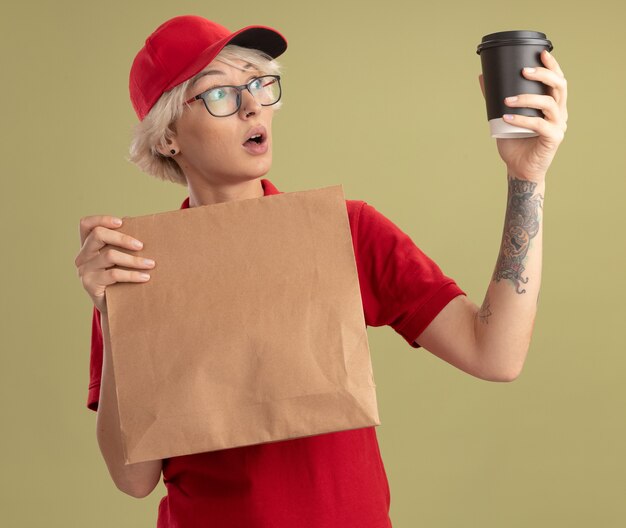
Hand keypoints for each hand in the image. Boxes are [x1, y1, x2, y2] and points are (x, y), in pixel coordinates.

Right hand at [74, 215, 155, 313]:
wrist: (115, 307)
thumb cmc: (121, 279)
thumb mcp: (120, 260)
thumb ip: (123, 245)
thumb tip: (138, 225)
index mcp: (88, 246)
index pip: (86, 224)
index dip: (101, 219)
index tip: (120, 222)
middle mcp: (82, 256)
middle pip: (98, 235)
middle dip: (122, 237)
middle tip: (141, 245)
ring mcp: (84, 270)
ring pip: (109, 255)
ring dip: (133, 259)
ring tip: (151, 264)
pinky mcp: (90, 283)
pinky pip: (114, 274)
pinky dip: (132, 274)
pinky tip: (145, 277)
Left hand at [478, 49, 568, 182]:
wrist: (518, 168)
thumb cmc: (513, 142)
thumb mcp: (503, 115)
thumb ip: (495, 98)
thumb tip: (483, 77)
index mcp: (552, 104)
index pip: (558, 80)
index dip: (552, 65)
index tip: (541, 52)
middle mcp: (559, 112)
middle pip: (559, 86)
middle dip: (543, 75)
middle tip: (523, 71)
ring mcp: (558, 125)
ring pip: (549, 104)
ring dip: (527, 98)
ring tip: (507, 100)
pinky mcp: (553, 138)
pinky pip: (540, 125)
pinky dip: (522, 120)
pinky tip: (508, 118)